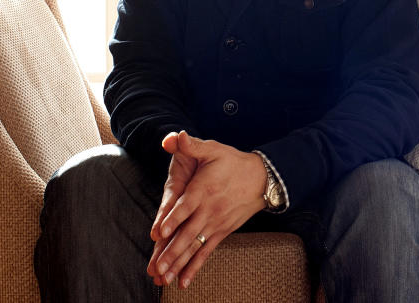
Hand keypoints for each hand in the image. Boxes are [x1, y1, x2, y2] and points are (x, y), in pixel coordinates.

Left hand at [146, 131, 266, 288]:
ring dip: (179, 263)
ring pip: (194, 246)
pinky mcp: (221, 232)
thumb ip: (191, 145)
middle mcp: (209, 210)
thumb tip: (174, 137)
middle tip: (157, 267)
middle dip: (171, 252)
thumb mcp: (212, 149)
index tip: (159, 232)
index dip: (172, 219)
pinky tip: (183, 281)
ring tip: (165, 278)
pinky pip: (206, 252)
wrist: (261, 178)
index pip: (186, 206)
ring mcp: (215, 224)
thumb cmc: (232, 162)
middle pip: (188, 233)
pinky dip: (195, 267)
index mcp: (203, 189)